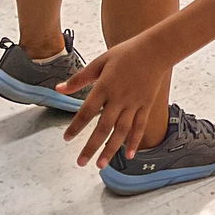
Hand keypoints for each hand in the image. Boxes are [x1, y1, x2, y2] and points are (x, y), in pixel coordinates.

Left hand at [61, 32, 171, 166]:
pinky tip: (129, 155)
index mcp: (105, 87)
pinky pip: (140, 127)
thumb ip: (80, 78)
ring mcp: (134, 104)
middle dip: (91, 146)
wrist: (156, 50)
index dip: (76, 126)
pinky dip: (134, 141)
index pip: (87, 111)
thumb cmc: (126, 53)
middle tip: (81, 162)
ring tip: (100, 165)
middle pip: (103, 127)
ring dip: (110, 149)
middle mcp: (119, 98)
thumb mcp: (100, 62)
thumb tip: (59, 89)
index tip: (67, 138)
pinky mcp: (146, 106)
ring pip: (121, 131)